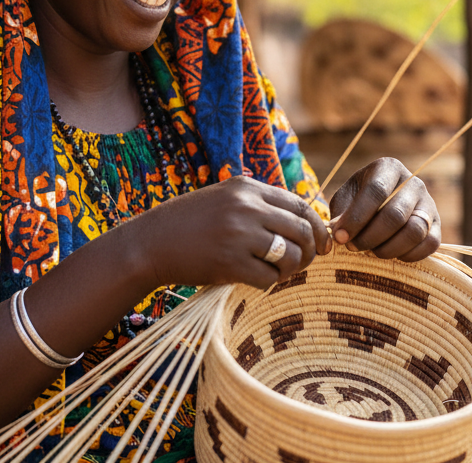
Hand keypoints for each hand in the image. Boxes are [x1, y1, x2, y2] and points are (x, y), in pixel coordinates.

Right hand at [125, 177, 330, 289]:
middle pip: (303, 230)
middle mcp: (246, 206)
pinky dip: (270, 283)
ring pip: (291, 255)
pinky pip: (269, 278)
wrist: (150, 243)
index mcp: (247, 187)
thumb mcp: (225, 198)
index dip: (318, 226)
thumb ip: (259, 204)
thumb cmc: (189, 223)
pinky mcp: (230, 263)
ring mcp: (239, 234)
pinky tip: (258, 280)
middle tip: (304, 262)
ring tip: (280, 272)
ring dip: (292, 269)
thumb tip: (304, 222)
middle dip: (311, 250)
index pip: (301, 205)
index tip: (321, 243)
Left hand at [328, 157, 439, 261]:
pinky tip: (391, 254)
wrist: (380, 204)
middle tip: (352, 247)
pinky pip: (430, 244)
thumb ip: (341, 213)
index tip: (340, 236)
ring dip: (388, 248)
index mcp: (388, 168)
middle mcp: (413, 182)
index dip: (356, 217)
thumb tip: (339, 232)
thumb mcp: (345, 199)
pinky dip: (408, 255)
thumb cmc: (358, 200)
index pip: (376, 190)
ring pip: (415, 231)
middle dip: (370, 237)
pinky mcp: (437, 225)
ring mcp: (429, 203)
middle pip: (395, 214)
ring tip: (371, 251)